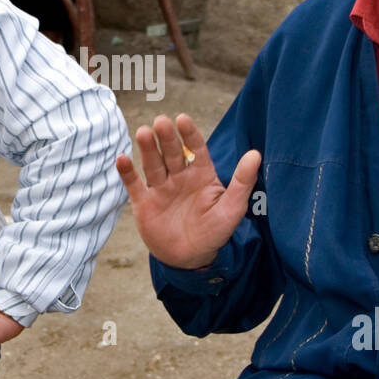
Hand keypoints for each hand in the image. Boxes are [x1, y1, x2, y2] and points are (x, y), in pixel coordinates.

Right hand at [115, 113, 260, 269]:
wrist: (190, 259)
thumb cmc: (214, 232)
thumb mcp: (232, 208)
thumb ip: (242, 181)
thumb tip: (255, 154)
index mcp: (201, 174)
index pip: (196, 148)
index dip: (189, 134)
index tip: (183, 119)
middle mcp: (179, 176)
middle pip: (172, 152)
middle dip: (167, 137)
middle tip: (161, 122)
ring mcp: (160, 188)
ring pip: (153, 164)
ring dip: (147, 148)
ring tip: (144, 132)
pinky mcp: (144, 202)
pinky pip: (134, 185)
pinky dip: (127, 173)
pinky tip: (122, 159)